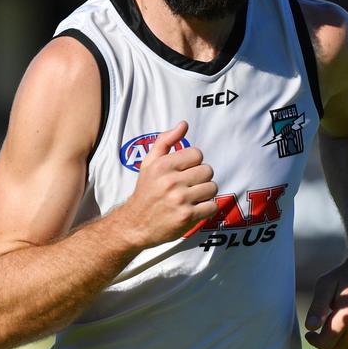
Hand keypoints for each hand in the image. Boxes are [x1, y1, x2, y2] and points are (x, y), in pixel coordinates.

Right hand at [122, 121, 217, 247]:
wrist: (135, 224)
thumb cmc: (146, 191)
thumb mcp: (149, 163)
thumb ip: (165, 141)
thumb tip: (184, 124)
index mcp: (162, 166)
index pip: (197, 154)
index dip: (193, 163)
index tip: (185, 171)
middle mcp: (171, 181)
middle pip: (207, 170)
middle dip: (201, 178)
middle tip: (189, 186)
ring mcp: (180, 200)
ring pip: (212, 187)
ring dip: (205, 193)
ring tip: (192, 197)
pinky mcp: (188, 216)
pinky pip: (212, 206)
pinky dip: (207, 208)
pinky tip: (195, 209)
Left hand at [304, 259, 347, 348]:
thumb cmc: (345, 276)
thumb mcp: (325, 285)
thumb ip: (316, 307)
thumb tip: (309, 328)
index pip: (325, 344)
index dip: (314, 341)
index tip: (310, 333)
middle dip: (325, 343)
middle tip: (323, 327)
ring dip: (338, 344)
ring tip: (336, 325)